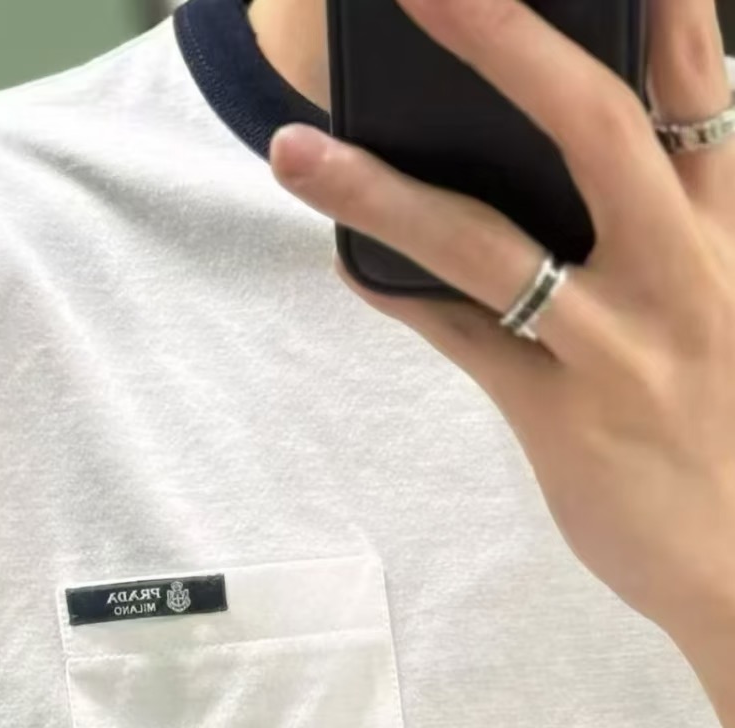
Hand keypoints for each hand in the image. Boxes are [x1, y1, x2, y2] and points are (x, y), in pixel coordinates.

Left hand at [269, 0, 734, 654]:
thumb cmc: (731, 426)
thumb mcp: (732, 304)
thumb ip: (687, 220)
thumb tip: (612, 143)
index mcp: (730, 230)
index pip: (699, 84)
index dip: (664, 5)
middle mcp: (680, 271)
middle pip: (598, 125)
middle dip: (506, 40)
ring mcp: (618, 346)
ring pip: (490, 244)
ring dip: (384, 190)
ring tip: (296, 149)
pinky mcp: (562, 419)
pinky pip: (463, 340)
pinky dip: (397, 293)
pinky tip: (347, 260)